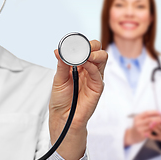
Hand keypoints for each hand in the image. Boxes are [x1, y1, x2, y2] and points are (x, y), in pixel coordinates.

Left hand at [49, 40, 107, 159]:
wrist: (63, 117)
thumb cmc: (61, 99)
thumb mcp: (58, 78)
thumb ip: (62, 64)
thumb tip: (58, 50)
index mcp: (79, 65)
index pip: (85, 48)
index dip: (80, 43)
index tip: (71, 42)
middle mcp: (88, 69)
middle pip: (97, 50)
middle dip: (90, 45)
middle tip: (81, 46)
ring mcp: (94, 77)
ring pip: (102, 58)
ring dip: (93, 53)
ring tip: (83, 54)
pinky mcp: (98, 87)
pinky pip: (98, 73)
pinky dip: (93, 65)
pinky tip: (86, 63)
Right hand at [125, 111, 160, 145]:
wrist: (132, 135)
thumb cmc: (138, 126)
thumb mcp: (140, 119)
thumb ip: (146, 116)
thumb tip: (157, 112)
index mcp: (137, 118)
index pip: (146, 113)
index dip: (154, 112)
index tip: (160, 112)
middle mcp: (137, 123)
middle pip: (149, 119)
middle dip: (157, 118)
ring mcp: (140, 129)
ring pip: (151, 126)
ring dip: (157, 124)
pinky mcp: (142, 135)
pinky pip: (151, 131)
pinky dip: (155, 129)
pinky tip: (158, 127)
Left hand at [150, 108, 160, 149]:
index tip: (157, 116)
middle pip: (159, 126)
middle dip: (154, 123)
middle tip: (149, 119)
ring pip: (156, 130)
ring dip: (151, 127)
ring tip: (146, 123)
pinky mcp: (160, 138)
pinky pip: (154, 137)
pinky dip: (149, 135)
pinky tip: (145, 132)